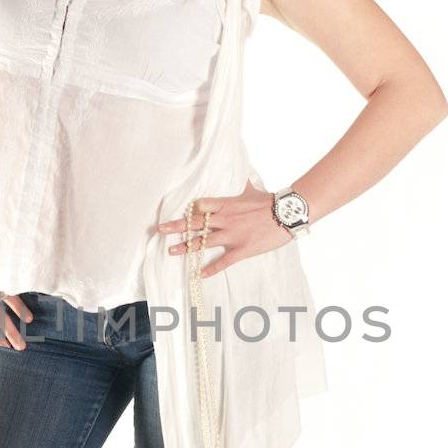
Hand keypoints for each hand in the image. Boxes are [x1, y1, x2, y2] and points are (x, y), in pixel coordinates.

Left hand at [156, 181, 290, 279]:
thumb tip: (237, 172)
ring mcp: (233, 235)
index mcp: (227, 204)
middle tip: (160, 230)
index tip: (178, 212)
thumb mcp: (251, 190)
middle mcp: (225, 219)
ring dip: (186, 247)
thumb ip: (240, 184)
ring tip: (172, 251)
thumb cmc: (270, 201)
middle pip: (196, 223)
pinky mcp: (242, 249)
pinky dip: (211, 269)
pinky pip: (223, 261)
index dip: (188, 209)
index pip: (201, 205)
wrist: (287, 214)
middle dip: (177, 226)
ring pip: (204, 242)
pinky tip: (199, 275)